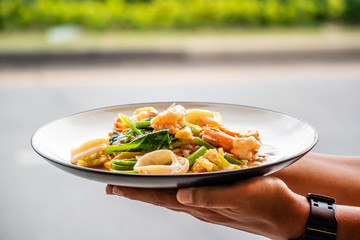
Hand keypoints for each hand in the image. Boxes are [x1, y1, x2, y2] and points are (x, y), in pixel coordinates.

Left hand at [106, 176, 308, 239]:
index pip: (160, 198)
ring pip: (169, 195)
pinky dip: (168, 185)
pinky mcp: (213, 198)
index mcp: (200, 205)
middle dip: (134, 190)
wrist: (285, 214)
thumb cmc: (266, 202)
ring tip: (131, 183)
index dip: (135, 192)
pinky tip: (168, 182)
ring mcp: (204, 203)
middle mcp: (197, 205)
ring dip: (148, 188)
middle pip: (159, 197)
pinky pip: (184, 191)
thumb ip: (210, 198)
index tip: (112, 187)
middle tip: (112, 184)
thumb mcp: (240, 196)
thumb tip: (181, 197)